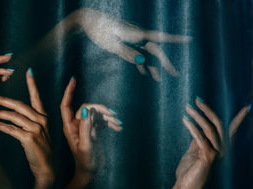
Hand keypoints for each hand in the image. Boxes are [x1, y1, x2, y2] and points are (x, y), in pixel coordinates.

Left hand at [0, 68, 53, 185]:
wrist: (47, 168)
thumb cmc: (40, 151)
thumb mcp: (39, 133)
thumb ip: (30, 121)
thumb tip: (17, 112)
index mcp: (43, 117)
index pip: (37, 97)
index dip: (32, 84)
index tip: (28, 71)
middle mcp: (41, 120)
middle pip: (20, 105)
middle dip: (3, 100)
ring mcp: (36, 129)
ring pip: (13, 116)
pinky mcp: (29, 138)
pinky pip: (11, 129)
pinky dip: (0, 126)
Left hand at [60, 77, 121, 177]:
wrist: (91, 174)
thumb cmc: (86, 163)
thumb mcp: (86, 146)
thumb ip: (86, 128)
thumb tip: (86, 109)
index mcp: (69, 127)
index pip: (66, 105)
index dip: (69, 92)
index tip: (73, 79)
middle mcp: (76, 125)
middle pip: (87, 108)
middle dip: (100, 109)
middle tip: (113, 116)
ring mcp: (85, 127)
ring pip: (95, 114)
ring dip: (107, 116)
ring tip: (118, 124)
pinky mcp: (93, 131)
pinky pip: (101, 121)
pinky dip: (110, 122)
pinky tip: (118, 128)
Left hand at [75, 8, 190, 80]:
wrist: (87, 20)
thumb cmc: (98, 30)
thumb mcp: (111, 44)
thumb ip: (127, 53)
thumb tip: (142, 62)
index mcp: (137, 35)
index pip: (161, 38)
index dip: (176, 39)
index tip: (190, 39)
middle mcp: (137, 36)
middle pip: (155, 50)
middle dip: (165, 63)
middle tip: (175, 75)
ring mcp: (131, 39)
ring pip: (147, 54)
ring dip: (153, 66)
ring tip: (159, 80)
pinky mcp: (125, 42)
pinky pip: (137, 54)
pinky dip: (141, 63)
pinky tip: (143, 72)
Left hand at [174, 98, 249, 188]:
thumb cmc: (189, 172)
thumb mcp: (194, 152)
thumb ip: (198, 141)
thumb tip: (198, 128)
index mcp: (220, 149)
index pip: (230, 130)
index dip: (238, 119)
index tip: (246, 108)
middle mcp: (222, 150)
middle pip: (219, 125)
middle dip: (208, 110)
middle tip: (196, 100)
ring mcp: (217, 154)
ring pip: (210, 129)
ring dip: (197, 116)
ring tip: (187, 108)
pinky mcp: (208, 157)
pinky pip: (201, 138)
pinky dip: (192, 128)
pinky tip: (185, 120)